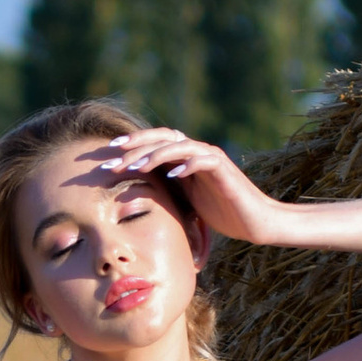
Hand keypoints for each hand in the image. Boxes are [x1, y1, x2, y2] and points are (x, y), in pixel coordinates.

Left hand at [89, 127, 287, 247]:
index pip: (153, 144)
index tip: (106, 156)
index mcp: (184, 159)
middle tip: (111, 159)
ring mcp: (210, 158)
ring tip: (136, 166)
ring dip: (155, 155)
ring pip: (179, 145)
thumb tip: (131, 196)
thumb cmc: (221, 213)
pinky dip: (188, 164)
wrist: (255, 222)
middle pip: (161, 138)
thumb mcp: (185, 202)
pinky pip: (203, 160)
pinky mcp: (224, 169)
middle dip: (134, 148)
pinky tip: (172, 174)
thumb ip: (166, 191)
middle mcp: (196, 152)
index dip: (131, 146)